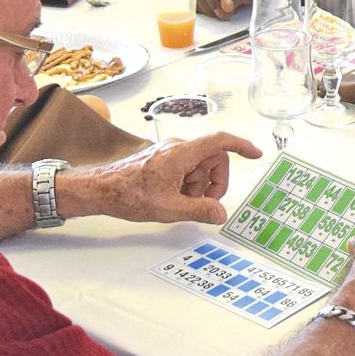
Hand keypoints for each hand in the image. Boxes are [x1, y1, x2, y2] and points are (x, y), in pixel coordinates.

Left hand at [70, 133, 263, 224]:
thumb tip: (220, 213)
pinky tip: (173, 198)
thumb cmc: (128, 194)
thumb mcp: (168, 208)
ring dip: (199, 185)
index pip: (219, 142)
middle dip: (215, 181)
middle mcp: (177, 148)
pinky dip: (188, 183)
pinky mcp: (162, 159)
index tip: (255, 153)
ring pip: (199, 165)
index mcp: (181, 154)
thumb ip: (198, 210)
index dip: (241, 146)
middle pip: (213, 158)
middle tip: (206, 203)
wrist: (100, 189)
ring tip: (182, 203)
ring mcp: (169, 152)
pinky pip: (186, 167)